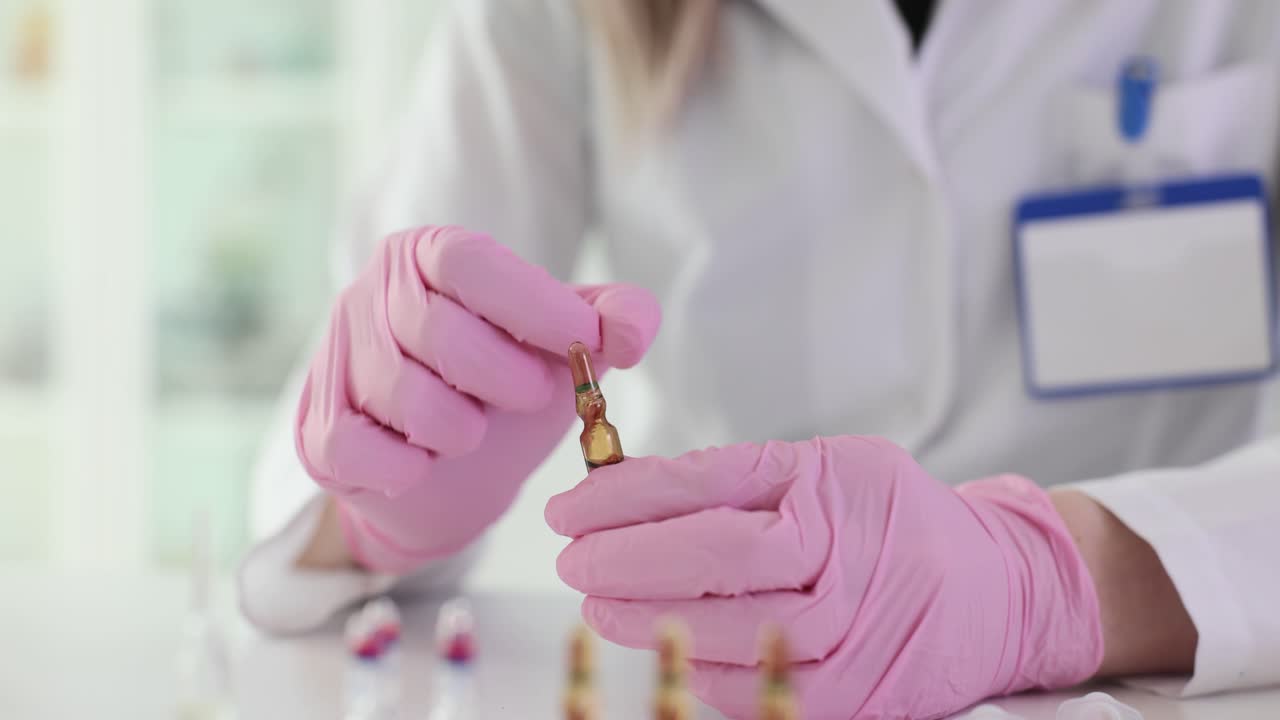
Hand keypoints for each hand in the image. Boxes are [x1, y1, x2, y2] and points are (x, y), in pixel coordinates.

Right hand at [298, 226, 659, 571]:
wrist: (444, 476)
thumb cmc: (505, 391)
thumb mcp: (563, 349)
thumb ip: (611, 321)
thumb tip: (635, 328)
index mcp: (432, 254)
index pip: (472, 264)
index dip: (535, 307)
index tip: (586, 345)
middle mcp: (372, 290)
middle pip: (438, 330)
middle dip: (504, 378)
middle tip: (530, 398)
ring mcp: (336, 355)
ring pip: (403, 394)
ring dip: (459, 430)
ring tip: (472, 431)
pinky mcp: (315, 425)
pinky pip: (357, 446)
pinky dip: (407, 467)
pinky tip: (423, 464)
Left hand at [545, 437, 1102, 719]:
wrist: (998, 591)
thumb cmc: (897, 520)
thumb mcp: (827, 467)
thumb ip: (737, 476)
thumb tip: (630, 488)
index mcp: (830, 486)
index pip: (704, 486)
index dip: (623, 498)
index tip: (570, 508)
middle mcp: (844, 557)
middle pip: (709, 560)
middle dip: (622, 559)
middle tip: (572, 558)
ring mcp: (851, 633)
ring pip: (724, 632)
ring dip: (646, 620)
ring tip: (602, 602)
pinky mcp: (855, 696)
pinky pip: (755, 691)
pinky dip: (697, 670)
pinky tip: (664, 647)